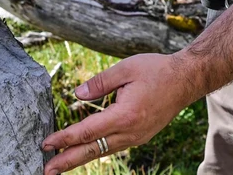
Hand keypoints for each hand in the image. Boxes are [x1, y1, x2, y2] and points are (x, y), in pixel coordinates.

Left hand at [41, 54, 194, 174]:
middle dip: (67, 161)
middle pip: (92, 150)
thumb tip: (77, 95)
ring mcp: (136, 137)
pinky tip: (84, 152)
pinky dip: (96, 151)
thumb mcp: (125, 69)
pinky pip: (113, 146)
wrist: (186, 80)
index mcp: (125, 115)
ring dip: (79, 158)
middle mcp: (130, 132)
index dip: (65, 138)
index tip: (46, 143)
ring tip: (59, 165)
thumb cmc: (156, 70)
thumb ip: (99, 82)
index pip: (88, 131)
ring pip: (102, 151)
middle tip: (46, 170)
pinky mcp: (140, 136)